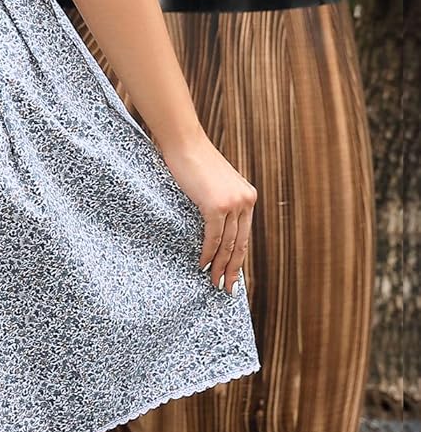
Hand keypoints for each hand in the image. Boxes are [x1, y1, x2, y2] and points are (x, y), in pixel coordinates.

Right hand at [159, 134, 256, 295]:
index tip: (233, 274)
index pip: (244, 235)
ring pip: (228, 244)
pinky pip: (214, 237)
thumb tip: (213, 226)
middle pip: (240, 244)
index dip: (238, 258)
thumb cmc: (193, 161)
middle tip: (226, 288)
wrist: (184, 142)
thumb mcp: (214, 183)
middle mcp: (245, 201)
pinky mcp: (216, 205)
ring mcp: (233, 203)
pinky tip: (202, 264)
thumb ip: (219, 202)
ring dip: (220, 266)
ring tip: (213, 282)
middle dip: (233, 269)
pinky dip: (208, 253)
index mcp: (247, 196)